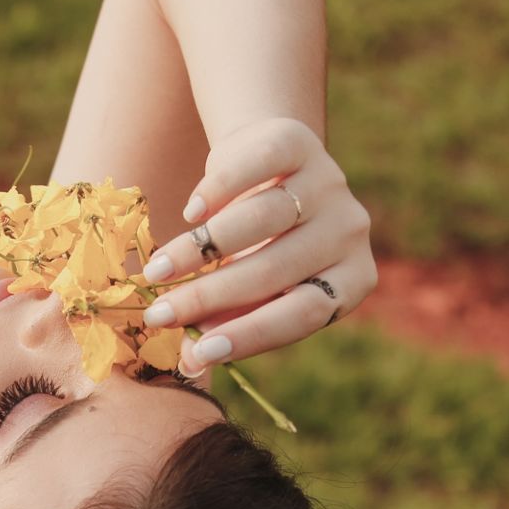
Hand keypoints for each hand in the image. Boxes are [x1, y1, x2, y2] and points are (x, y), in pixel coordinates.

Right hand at [138, 116, 376, 376]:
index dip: (250, 335)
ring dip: (201, 249)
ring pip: (262, 219)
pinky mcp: (299, 143)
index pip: (303, 314)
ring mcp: (331, 183)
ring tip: (158, 271)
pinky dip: (219, 191)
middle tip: (158, 315)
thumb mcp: (251, 291)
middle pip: (275, 269)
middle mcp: (351, 231)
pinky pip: (256, 167)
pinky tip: (190, 213)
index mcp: (351, 278)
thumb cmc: (257, 249)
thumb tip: (190, 365)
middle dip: (208, 296)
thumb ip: (226, 324)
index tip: (200, 352)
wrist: (267, 171)